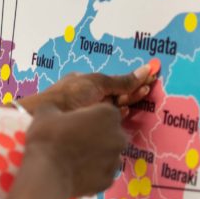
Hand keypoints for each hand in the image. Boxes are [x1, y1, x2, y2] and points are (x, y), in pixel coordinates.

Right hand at [0, 103, 127, 198]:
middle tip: (74, 141)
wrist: (47, 174)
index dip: (90, 116)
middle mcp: (118, 137)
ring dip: (95, 155)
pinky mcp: (109, 181)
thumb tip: (55, 113)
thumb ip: (57, 108)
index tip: (75, 122)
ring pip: (108, 155)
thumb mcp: (46, 112)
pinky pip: (102, 174)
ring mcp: (115, 161)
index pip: (104, 111)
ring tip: (74, 160)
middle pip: (110, 134)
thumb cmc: (49, 137)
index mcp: (107, 115)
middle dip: (96, 136)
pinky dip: (92, 174)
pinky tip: (75, 174)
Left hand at [20, 65, 155, 116]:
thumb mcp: (97, 83)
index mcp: (85, 84)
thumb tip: (145, 69)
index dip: (129, 81)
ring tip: (143, 94)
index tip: (148, 79)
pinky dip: (120, 115)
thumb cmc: (71, 95)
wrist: (49, 117)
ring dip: (128, 102)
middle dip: (132, 91)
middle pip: (115, 95)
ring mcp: (88, 114)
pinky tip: (127, 111)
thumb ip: (121, 81)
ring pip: (114, 108)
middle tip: (149, 88)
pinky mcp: (90, 129)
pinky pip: (109, 120)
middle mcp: (87, 98)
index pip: (112, 82)